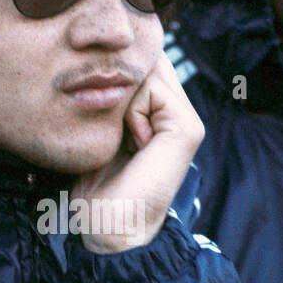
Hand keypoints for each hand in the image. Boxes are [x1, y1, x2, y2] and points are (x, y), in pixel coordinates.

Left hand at [72, 50, 203, 253]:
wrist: (108, 226)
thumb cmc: (95, 184)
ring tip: (124, 140)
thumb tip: (104, 56)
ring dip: (122, 102)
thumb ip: (111, 93)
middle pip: (146, 60)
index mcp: (160, 110)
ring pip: (147, 71)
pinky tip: (134, 144)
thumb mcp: (99, 127)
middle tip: (113, 130)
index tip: (103, 117)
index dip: (114, 73)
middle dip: (118, 84)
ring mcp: (187, 120)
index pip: (141, 61)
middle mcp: (177, 111)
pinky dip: (132, 114)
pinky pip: (152, 90)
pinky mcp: (188, 127)